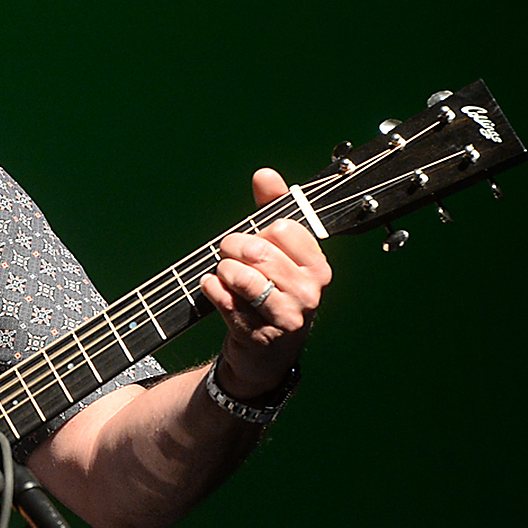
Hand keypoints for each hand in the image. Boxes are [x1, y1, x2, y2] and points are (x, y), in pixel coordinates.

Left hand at [198, 168, 332, 398]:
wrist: (263, 353)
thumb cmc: (269, 294)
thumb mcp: (276, 251)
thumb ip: (272, 209)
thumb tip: (264, 174)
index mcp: (317, 266)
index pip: (283, 227)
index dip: (258, 230)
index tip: (256, 242)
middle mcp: (309, 292)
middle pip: (257, 249)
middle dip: (230, 248)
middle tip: (228, 257)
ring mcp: (286, 316)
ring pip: (240, 275)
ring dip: (222, 272)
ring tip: (225, 277)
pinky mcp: (259, 334)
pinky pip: (222, 298)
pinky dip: (211, 291)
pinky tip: (216, 293)